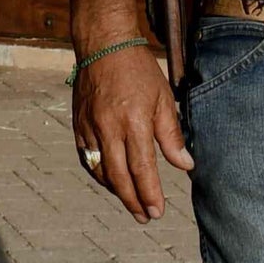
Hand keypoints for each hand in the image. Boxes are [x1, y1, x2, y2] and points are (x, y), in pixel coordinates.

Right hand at [72, 40, 191, 223]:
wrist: (103, 45)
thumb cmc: (138, 70)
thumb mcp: (163, 98)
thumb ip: (171, 135)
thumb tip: (185, 165)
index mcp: (134, 122)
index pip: (142, 169)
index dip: (150, 194)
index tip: (157, 211)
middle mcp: (109, 129)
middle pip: (119, 177)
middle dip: (133, 201)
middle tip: (145, 217)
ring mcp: (90, 128)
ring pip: (101, 171)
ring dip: (116, 191)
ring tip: (132, 203)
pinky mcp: (79, 125)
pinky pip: (87, 159)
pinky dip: (98, 175)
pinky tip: (110, 181)